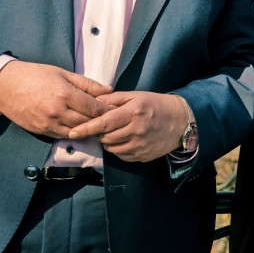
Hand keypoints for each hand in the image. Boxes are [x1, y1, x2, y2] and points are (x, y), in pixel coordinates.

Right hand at [0, 61, 113, 138]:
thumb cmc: (35, 75)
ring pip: (77, 132)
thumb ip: (87, 84)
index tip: (116, 110)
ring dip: (89, 130)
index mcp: (65, 94)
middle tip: (112, 120)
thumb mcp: (62, 73)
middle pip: (88, 123)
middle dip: (101, 122)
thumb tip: (109, 90)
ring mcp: (49, 124)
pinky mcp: (41, 131)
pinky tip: (81, 128)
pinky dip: (74, 133)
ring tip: (99, 126)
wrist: (4, 86)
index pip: (94, 108)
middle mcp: (58, 111)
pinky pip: (63, 136)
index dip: (107, 110)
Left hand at [68, 92, 188, 162]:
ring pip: (112, 148)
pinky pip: (122, 156)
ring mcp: (140, 145)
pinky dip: (118, 149)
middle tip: (103, 126)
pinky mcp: (143, 156)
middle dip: (99, 133)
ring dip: (108, 142)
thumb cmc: (157, 105)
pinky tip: (125, 140)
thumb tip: (94, 101)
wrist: (181, 121)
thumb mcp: (137, 96)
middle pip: (105, 137)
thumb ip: (114, 99)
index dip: (86, 128)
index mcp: (133, 113)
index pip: (103, 123)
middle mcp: (136, 131)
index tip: (73, 132)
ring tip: (116, 132)